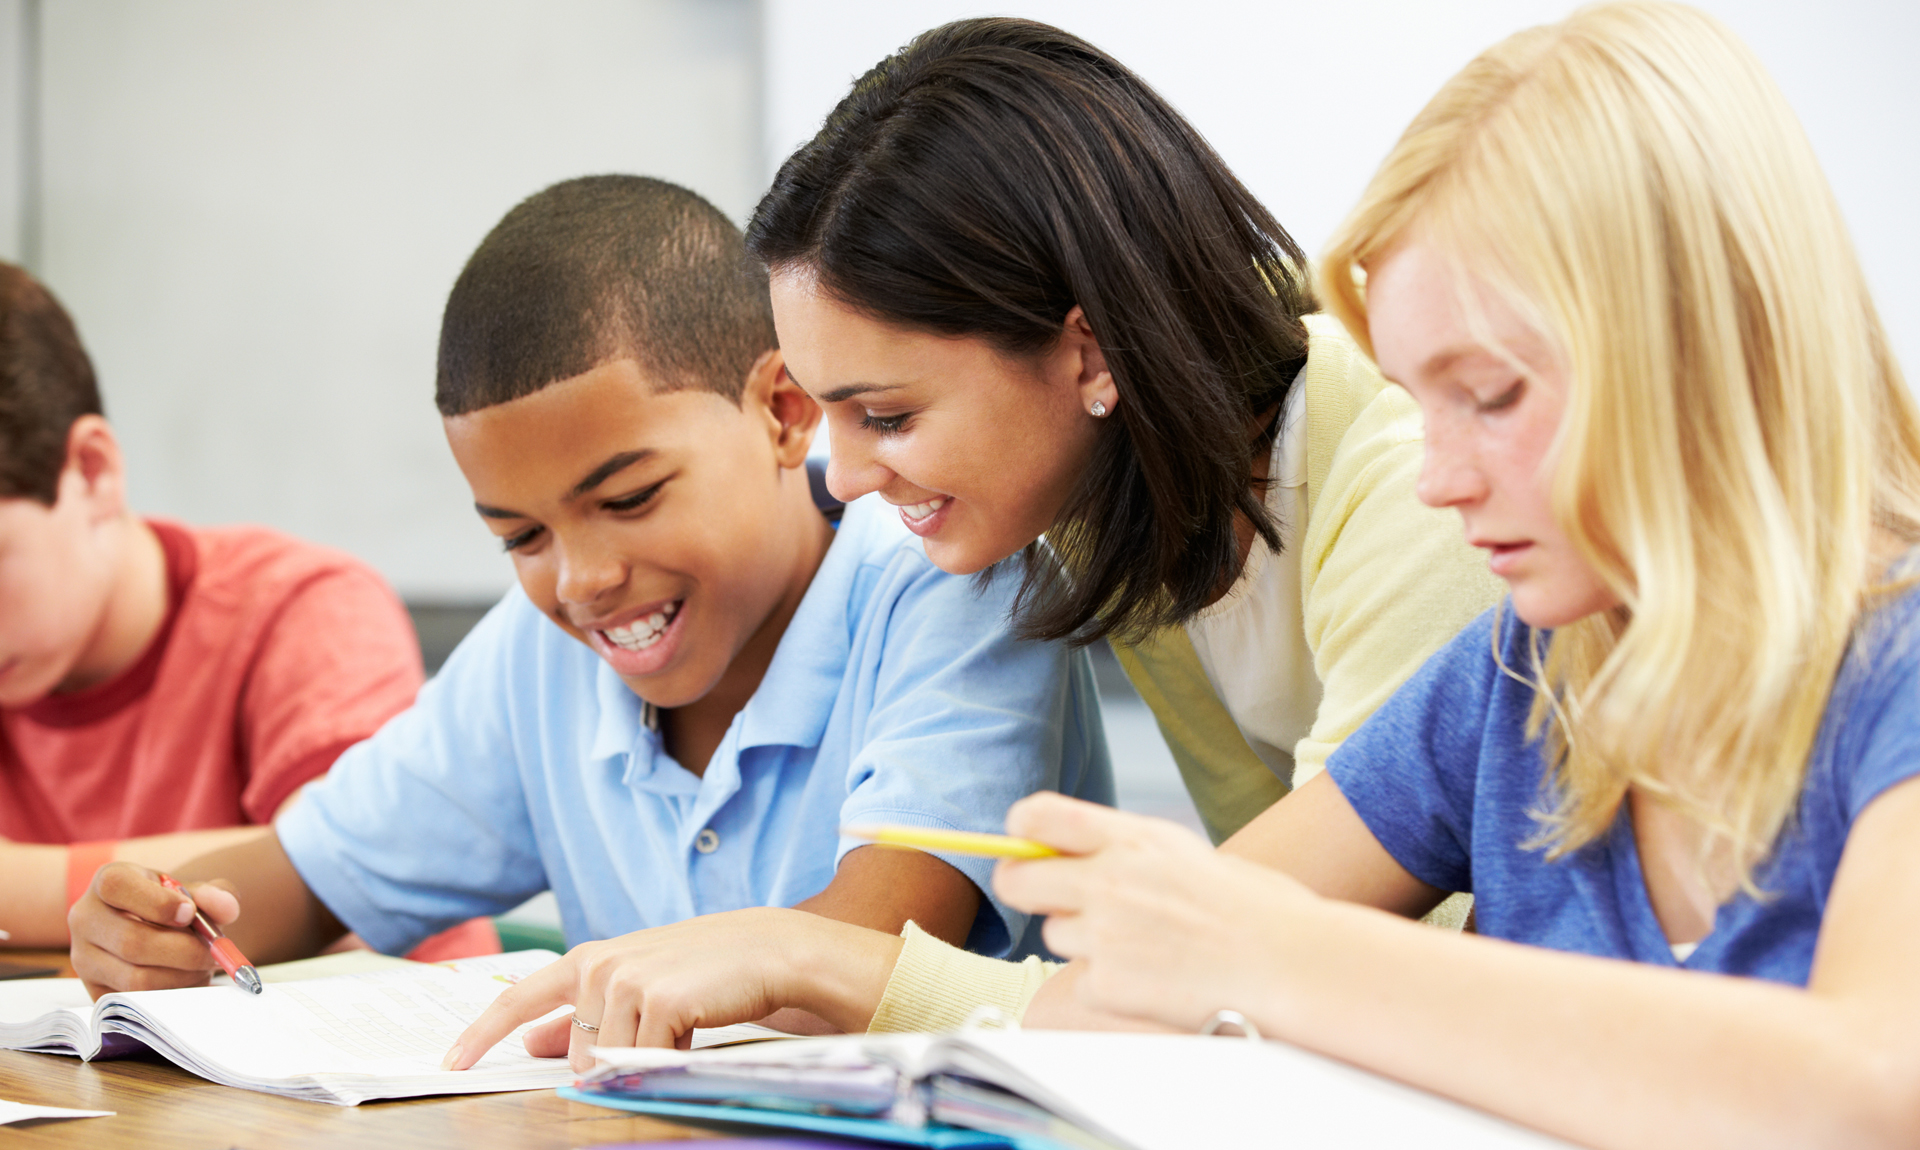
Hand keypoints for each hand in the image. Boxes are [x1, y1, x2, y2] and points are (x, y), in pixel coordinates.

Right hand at [68, 861, 240, 998]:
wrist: (154, 928)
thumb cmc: (173, 905)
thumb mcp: (192, 891)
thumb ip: (213, 894)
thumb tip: (229, 908)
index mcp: (108, 881)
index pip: (118, 886)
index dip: (158, 903)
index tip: (190, 913)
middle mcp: (86, 918)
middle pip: (132, 942)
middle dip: (185, 951)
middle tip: (215, 953)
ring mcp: (84, 959)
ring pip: (135, 978)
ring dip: (181, 977)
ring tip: (202, 966)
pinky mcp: (94, 991)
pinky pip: (136, 1002)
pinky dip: (172, 995)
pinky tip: (188, 982)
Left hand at [443, 907, 902, 1072]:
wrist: (773, 951)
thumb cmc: (707, 970)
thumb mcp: (638, 983)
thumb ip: (583, 1012)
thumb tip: (536, 1044)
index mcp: (591, 957)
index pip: (521, 998)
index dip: (482, 1034)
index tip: (451, 1064)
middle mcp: (600, 963)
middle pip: (576, 1051)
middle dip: (611, 1059)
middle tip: (664, 1030)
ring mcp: (626, 980)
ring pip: (609, 1060)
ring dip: (646, 1057)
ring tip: (686, 1024)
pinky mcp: (657, 1000)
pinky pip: (645, 1060)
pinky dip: (671, 1057)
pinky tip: (697, 1029)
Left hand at [993, 793, 1322, 1032]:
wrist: (1292, 964)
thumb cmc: (1255, 908)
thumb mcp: (1186, 854)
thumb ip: (1127, 851)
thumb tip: (1077, 855)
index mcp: (1131, 838)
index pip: (1038, 816)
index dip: (1021, 830)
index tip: (1026, 841)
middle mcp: (1107, 881)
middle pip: (1017, 881)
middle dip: (1027, 889)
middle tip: (1052, 899)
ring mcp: (1103, 936)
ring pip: (1054, 935)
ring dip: (1083, 941)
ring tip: (1143, 945)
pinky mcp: (1107, 984)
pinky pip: (1084, 980)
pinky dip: (1109, 984)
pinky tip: (1155, 978)